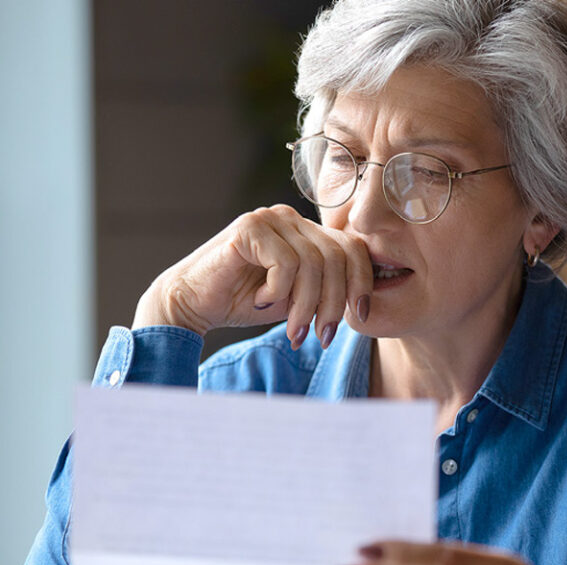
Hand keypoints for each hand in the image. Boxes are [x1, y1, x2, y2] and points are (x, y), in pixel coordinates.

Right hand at [131, 205, 372, 347]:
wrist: (192, 304)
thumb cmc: (245, 302)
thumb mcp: (298, 299)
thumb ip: (327, 291)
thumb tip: (364, 305)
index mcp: (307, 231)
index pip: (353, 248)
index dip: (362, 283)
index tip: (362, 317)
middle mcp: (291, 218)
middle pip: (337, 257)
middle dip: (334, 304)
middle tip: (320, 336)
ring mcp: (270, 218)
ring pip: (313, 263)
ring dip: (306, 305)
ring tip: (293, 329)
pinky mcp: (248, 228)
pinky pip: (285, 263)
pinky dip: (278, 292)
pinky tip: (260, 301)